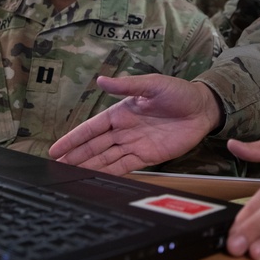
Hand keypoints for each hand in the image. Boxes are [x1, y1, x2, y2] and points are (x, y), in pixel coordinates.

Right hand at [48, 73, 220, 174]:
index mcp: (121, 112)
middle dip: (75, 156)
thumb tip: (100, 80)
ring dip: (88, 167)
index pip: (92, 127)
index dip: (74, 138)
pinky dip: (110, 173)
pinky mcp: (148, 157)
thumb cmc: (178, 92)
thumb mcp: (152, 84)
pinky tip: (95, 179)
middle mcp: (124, 130)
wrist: (203, 109)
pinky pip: (124, 166)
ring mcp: (134, 144)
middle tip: (56, 168)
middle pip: (95, 146)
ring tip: (69, 177)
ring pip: (106, 158)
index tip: (56, 149)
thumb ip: (126, 85)